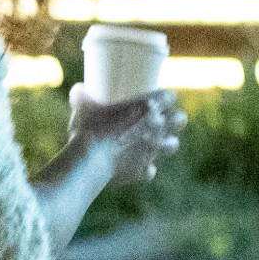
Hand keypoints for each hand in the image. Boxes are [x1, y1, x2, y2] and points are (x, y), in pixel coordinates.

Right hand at [66, 85, 184, 186]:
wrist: (91, 159)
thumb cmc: (89, 127)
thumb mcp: (82, 105)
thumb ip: (82, 95)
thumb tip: (79, 88)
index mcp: (148, 106)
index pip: (169, 97)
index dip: (166, 97)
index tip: (159, 98)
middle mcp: (158, 128)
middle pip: (180, 120)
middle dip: (175, 119)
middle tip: (163, 119)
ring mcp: (153, 150)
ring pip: (172, 145)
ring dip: (167, 143)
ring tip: (157, 143)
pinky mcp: (144, 170)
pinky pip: (149, 170)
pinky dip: (143, 169)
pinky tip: (135, 166)